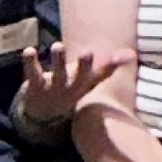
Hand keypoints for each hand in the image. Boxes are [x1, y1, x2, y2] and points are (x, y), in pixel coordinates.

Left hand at [18, 42, 133, 126]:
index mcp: (83, 85)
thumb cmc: (70, 90)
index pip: (96, 77)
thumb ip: (108, 66)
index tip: (110, 57)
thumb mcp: (89, 80)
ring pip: (56, 74)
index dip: (104, 67)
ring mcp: (51, 88)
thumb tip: (131, 54)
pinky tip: (29, 50)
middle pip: (77, 77)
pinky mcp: (34, 86)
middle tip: (88, 53)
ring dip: (58, 61)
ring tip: (58, 45)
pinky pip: (32, 73)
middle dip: (83, 66)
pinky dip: (30, 62)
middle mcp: (69, 88)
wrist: (44, 115)